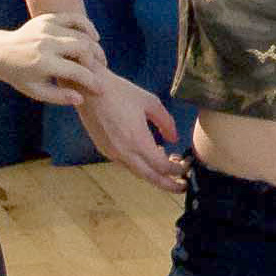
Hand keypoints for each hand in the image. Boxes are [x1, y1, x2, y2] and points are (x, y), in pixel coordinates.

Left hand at [0, 11, 114, 106]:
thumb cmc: (19, 76)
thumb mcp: (36, 91)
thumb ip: (59, 97)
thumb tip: (81, 98)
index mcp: (43, 63)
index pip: (77, 72)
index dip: (93, 82)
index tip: (101, 89)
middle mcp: (46, 43)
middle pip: (83, 48)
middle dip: (97, 60)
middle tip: (102, 69)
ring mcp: (46, 28)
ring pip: (81, 33)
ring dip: (94, 46)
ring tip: (98, 57)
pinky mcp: (47, 18)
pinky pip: (74, 18)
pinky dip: (87, 26)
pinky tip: (93, 37)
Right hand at [85, 72, 190, 189]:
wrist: (88, 88)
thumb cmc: (120, 91)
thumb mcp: (151, 102)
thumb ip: (166, 123)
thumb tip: (173, 139)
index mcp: (137, 140)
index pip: (162, 166)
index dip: (177, 169)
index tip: (187, 166)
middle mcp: (123, 152)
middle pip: (150, 177)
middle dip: (168, 184)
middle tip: (182, 187)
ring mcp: (112, 153)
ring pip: (137, 172)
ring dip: (154, 174)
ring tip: (168, 169)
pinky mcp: (104, 150)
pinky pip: (126, 164)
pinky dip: (140, 165)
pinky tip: (149, 156)